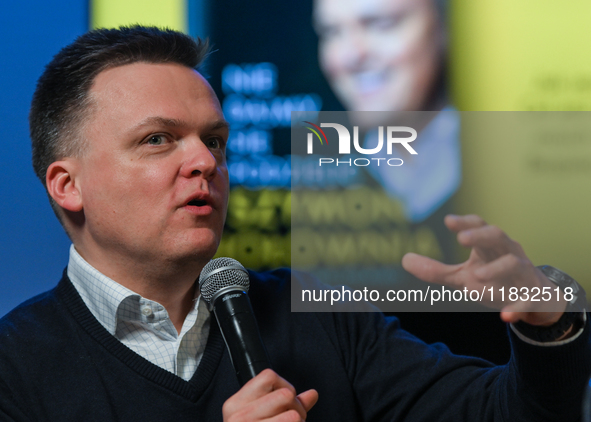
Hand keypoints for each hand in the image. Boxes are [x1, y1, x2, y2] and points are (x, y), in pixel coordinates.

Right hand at [223, 369, 318, 421]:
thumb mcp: (261, 417)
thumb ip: (287, 404)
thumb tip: (312, 394)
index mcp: (234, 405)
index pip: (268, 376)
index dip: (284, 386)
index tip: (285, 402)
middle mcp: (237, 417)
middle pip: (286, 395)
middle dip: (297, 408)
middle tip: (293, 420)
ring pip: (293, 415)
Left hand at [402, 214, 566, 326]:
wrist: (533, 298)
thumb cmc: (493, 279)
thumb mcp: (462, 276)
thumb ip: (435, 270)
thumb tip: (404, 259)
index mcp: (489, 245)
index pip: (479, 226)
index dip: (465, 223)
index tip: (448, 221)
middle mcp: (507, 252)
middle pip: (497, 235)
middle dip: (480, 235)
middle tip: (461, 239)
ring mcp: (522, 273)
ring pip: (514, 263)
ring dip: (496, 268)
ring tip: (476, 276)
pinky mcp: (532, 295)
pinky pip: (527, 300)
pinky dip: (517, 307)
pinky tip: (505, 316)